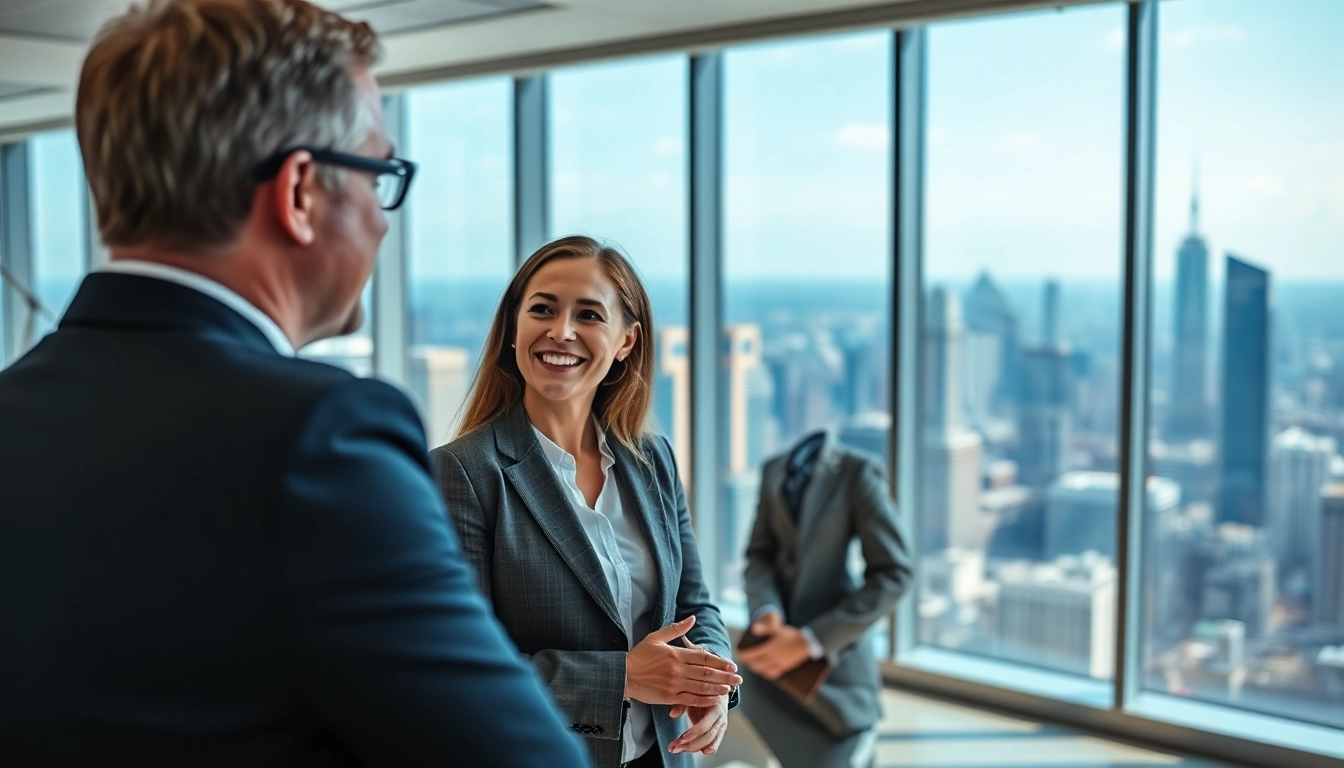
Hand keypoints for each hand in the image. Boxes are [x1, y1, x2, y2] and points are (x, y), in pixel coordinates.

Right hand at [625, 616, 741, 706]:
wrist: (623, 675)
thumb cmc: (639, 655)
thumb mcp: (656, 637)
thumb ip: (676, 629)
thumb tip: (693, 618)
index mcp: (676, 654)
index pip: (704, 657)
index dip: (720, 662)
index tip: (732, 665)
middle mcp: (677, 669)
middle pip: (706, 673)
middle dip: (725, 676)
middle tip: (739, 679)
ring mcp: (674, 685)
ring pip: (701, 687)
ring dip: (718, 688)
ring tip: (730, 689)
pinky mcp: (669, 697)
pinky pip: (690, 700)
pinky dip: (704, 700)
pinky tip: (714, 700)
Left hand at [667, 694, 728, 754]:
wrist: (719, 686)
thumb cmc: (704, 689)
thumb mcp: (693, 692)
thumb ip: (683, 703)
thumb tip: (672, 713)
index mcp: (715, 706)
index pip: (704, 725)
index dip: (692, 734)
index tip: (680, 740)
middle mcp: (720, 717)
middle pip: (707, 737)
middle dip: (690, 745)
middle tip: (674, 748)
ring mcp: (721, 724)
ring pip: (710, 742)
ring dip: (694, 748)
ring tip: (678, 749)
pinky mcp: (720, 730)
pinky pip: (714, 742)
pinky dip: (707, 748)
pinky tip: (698, 751)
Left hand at [737, 609, 812, 679]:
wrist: (807, 643)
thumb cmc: (792, 635)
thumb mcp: (778, 629)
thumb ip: (765, 628)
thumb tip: (753, 628)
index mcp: (769, 649)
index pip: (751, 655)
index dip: (743, 655)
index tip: (739, 654)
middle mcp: (772, 659)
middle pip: (755, 664)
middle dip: (748, 662)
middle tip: (744, 659)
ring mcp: (779, 665)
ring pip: (763, 670)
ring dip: (756, 668)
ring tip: (752, 664)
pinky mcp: (785, 668)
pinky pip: (773, 673)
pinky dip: (766, 673)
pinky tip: (764, 671)